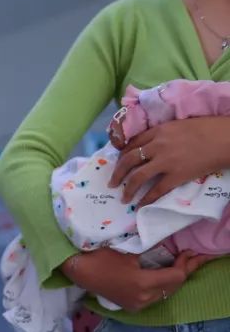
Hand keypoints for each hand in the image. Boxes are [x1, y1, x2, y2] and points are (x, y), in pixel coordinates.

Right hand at [62, 248, 211, 312]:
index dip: (185, 264)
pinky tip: (162, 276)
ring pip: (165, 293)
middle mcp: (142, 299)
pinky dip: (161, 287)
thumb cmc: (101, 256)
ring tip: (177, 265)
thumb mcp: (131, 251)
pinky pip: (154, 297)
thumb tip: (172, 248)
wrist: (78, 270)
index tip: (187, 251)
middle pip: (174, 287)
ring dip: (173, 280)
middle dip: (182, 271)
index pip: (176, 276)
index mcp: (143, 284)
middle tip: (188, 257)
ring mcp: (136, 305)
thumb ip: (153, 251)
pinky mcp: (130, 306)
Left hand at [110, 116, 229, 207]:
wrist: (227, 138)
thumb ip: (163, 134)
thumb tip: (150, 146)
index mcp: (159, 131)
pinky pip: (156, 190)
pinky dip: (146, 200)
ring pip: (137, 177)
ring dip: (127, 189)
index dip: (122, 156)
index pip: (132, 144)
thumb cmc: (208, 129)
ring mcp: (166, 161)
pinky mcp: (177, 175)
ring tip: (123, 198)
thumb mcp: (180, 125)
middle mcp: (158, 145)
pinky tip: (140, 206)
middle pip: (128, 161)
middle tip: (112, 183)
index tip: (119, 164)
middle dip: (117, 174)